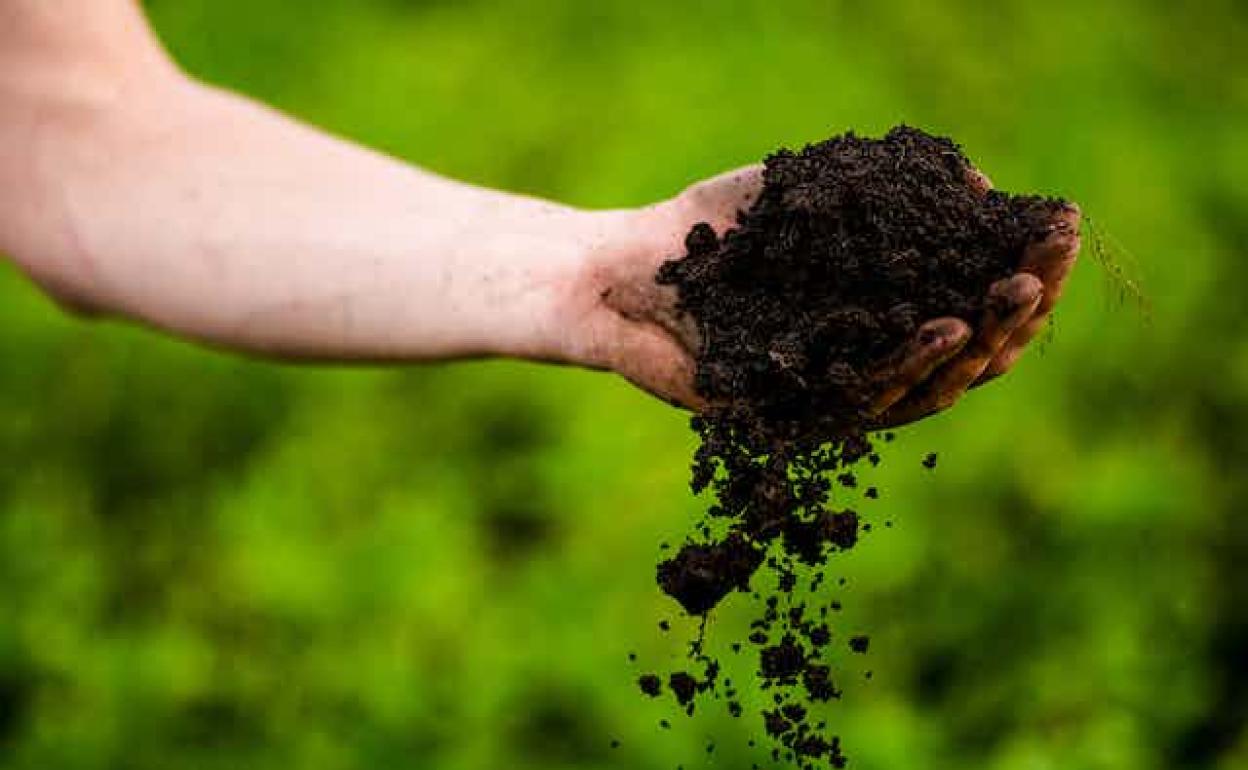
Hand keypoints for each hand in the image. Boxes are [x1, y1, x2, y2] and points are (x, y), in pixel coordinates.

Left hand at [566, 165, 1080, 425]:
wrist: (623, 271)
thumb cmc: (711, 230)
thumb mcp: (809, 189)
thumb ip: (890, 187)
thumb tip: (982, 192)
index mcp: (883, 311)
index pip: (974, 298)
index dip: (1025, 265)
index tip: (1062, 225)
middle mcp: (871, 359)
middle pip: (969, 350)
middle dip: (1019, 305)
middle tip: (1052, 263)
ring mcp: (837, 395)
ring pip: (930, 386)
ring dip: (981, 340)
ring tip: (1017, 292)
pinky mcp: (796, 423)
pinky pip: (864, 401)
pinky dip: (910, 365)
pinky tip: (943, 324)